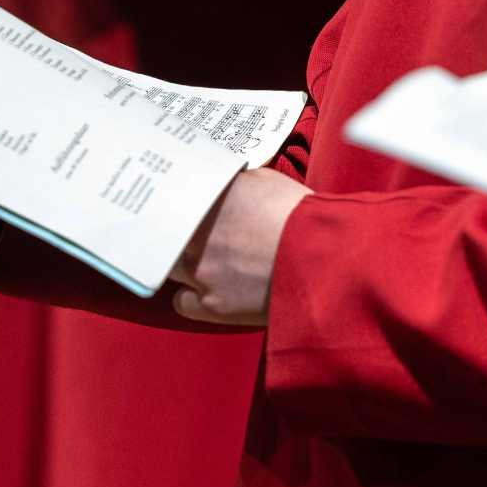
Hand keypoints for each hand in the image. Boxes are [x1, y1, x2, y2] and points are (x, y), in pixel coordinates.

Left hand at [171, 168, 307, 325]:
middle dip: (173, 233)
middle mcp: (197, 233)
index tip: (174, 203)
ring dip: (179, 262)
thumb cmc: (301, 218)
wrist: (322, 260)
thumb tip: (222, 187)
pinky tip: (206, 290)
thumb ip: (235, 184)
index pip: (172, 195)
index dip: (172, 202)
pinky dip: (191, 296)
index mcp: (210, 199)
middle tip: (185, 233)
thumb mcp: (266, 182)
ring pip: (169, 266)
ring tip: (199, 261)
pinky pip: (182, 301)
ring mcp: (200, 270)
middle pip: (164, 232)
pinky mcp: (211, 304)